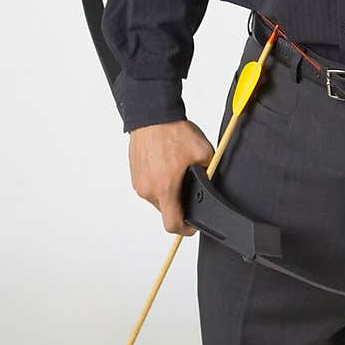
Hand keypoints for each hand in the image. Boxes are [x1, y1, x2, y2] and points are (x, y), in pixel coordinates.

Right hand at [127, 118, 214, 235]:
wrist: (152, 115)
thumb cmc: (172, 131)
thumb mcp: (203, 152)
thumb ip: (208, 173)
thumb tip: (209, 182)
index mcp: (164, 188)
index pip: (172, 224)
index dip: (185, 229)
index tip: (192, 225)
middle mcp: (148, 189)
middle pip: (166, 210)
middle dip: (179, 202)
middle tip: (188, 184)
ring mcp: (138, 182)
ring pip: (157, 197)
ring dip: (168, 190)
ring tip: (176, 169)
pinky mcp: (134, 174)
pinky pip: (149, 185)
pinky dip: (158, 180)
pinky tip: (166, 164)